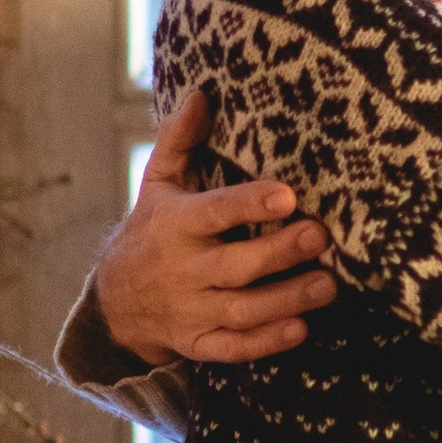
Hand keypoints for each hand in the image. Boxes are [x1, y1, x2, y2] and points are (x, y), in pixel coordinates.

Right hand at [95, 91, 337, 368]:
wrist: (113, 303)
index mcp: (175, 224)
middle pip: (234, 266)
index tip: (287, 196)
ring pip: (240, 310)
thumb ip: (179, 142)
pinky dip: (265, 342)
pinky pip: (233, 348)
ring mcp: (190, 311)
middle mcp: (182, 270)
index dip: (248, 205)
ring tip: (327, 285)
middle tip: (321, 236)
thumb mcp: (158, 184)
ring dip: (285, 300)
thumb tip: (201, 94)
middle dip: (279, 253)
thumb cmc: (150, 232)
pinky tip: (300, 328)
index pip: (214, 213)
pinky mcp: (199, 343)